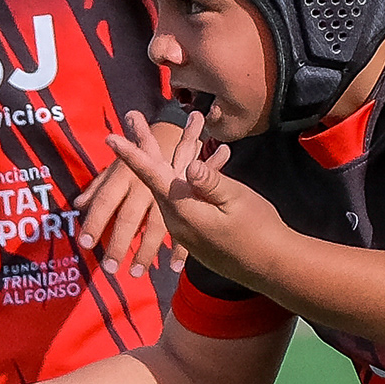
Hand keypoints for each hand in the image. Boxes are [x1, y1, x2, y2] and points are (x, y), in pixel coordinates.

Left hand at [76, 116, 186, 276]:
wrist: (180, 134)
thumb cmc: (141, 153)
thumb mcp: (120, 164)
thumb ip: (99, 185)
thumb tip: (79, 203)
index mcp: (125, 176)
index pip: (105, 201)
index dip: (94, 222)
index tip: (84, 244)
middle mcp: (144, 187)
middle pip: (128, 218)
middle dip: (118, 244)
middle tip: (109, 268)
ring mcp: (167, 196)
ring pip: (155, 228)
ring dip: (145, 253)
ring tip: (136, 273)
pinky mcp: (187, 203)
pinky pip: (184, 226)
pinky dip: (179, 250)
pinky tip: (174, 267)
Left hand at [103, 108, 289, 288]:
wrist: (273, 267)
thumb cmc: (259, 231)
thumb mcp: (236, 201)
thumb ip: (211, 182)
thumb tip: (190, 167)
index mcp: (183, 209)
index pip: (151, 175)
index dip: (131, 154)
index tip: (111, 138)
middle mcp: (178, 219)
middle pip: (157, 175)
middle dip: (148, 143)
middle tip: (133, 116)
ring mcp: (187, 227)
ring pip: (177, 183)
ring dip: (184, 153)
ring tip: (195, 123)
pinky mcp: (198, 230)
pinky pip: (190, 197)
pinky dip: (198, 174)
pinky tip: (217, 156)